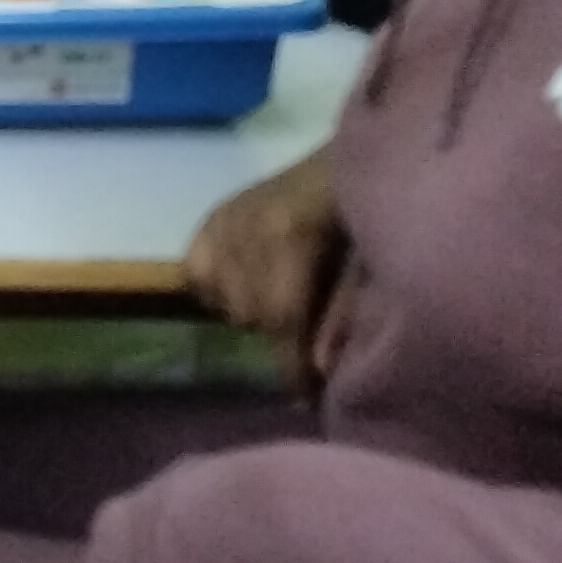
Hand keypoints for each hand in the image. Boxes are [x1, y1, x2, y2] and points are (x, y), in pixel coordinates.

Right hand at [184, 147, 344, 392]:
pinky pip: (197, 278)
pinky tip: (246, 285)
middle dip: (280, 339)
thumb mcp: (365, 265)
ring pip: (225, 301)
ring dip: (253, 314)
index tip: (305, 399)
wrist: (343, 162)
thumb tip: (317, 369)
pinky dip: (219, 291)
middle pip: (252, 315)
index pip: (281, 317)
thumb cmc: (363, 215)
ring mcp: (222, 222)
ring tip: (282, 304)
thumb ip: (341, 315)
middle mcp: (245, 228)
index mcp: (290, 234)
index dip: (290, 365)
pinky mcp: (208, 219)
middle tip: (306, 340)